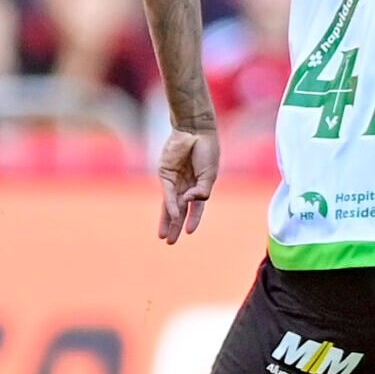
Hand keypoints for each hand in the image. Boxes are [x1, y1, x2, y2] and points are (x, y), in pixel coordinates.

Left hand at [157, 126, 219, 243]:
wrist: (196, 131)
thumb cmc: (206, 150)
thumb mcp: (210, 174)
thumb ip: (202, 190)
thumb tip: (189, 202)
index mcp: (199, 185)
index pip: (194, 208)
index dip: (192, 220)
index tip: (189, 232)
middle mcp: (185, 185)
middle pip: (179, 210)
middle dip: (175, 226)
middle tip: (170, 242)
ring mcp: (174, 181)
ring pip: (171, 206)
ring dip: (168, 221)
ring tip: (164, 236)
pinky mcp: (165, 174)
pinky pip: (168, 194)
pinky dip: (171, 205)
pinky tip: (173, 215)